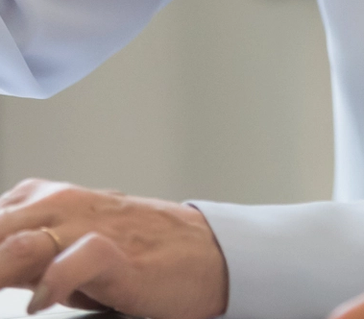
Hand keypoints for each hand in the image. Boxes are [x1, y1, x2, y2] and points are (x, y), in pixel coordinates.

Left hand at [0, 178, 227, 318]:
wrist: (205, 254)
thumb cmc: (134, 253)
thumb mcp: (64, 251)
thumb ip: (19, 259)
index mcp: (43, 200)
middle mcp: (62, 206)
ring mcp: (92, 226)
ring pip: (22, 240)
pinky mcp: (121, 255)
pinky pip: (80, 259)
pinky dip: (54, 280)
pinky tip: (38, 303)